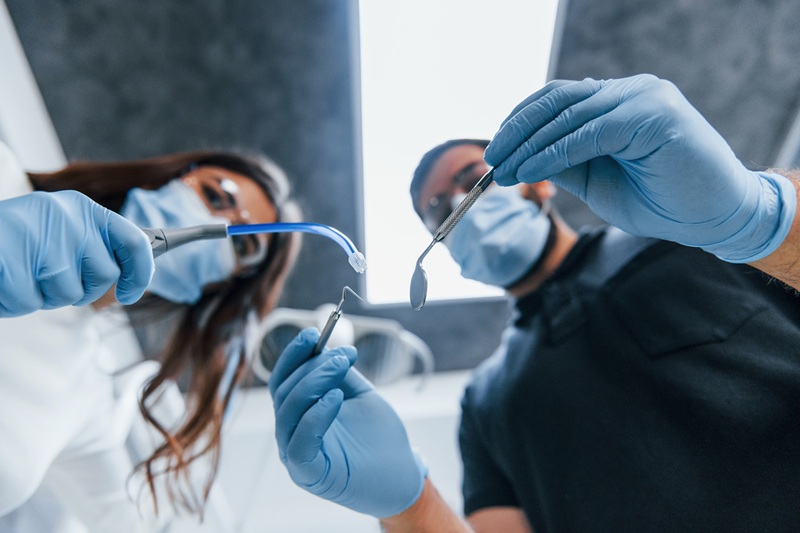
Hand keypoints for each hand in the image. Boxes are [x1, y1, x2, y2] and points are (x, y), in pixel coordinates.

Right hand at [0, 191, 153, 316]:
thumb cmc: (13, 239)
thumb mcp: (56, 231)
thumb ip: (91, 248)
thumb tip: (130, 278)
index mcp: (83, 208)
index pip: (133, 241)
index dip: (139, 272)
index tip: (129, 293)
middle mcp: (68, 217)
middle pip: (104, 277)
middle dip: (79, 289)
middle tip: (47, 277)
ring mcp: (41, 236)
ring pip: (66, 294)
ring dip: (41, 295)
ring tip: (19, 271)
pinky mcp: (14, 259)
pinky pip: (29, 301)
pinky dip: (13, 301)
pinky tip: (4, 280)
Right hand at [270, 328, 426, 517]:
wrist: (401, 476)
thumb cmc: (379, 439)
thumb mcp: (360, 395)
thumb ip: (340, 374)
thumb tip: (329, 347)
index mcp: (300, 413)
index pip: (283, 379)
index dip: (293, 354)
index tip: (313, 333)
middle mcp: (291, 432)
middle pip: (284, 391)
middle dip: (312, 365)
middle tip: (342, 355)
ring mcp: (296, 454)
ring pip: (288, 412)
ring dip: (314, 382)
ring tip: (341, 368)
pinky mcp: (308, 473)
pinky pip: (300, 442)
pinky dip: (315, 415)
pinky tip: (336, 398)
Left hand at [484, 74, 795, 262]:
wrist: (715, 219)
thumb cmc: (661, 202)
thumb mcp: (597, 181)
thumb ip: (565, 163)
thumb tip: (519, 158)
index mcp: (618, 101)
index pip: (558, 99)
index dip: (521, 122)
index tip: (495, 152)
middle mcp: (630, 91)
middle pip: (558, 100)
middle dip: (517, 131)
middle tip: (490, 160)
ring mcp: (644, 98)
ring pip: (569, 114)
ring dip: (529, 144)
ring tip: (501, 170)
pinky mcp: (654, 115)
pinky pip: (590, 132)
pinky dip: (554, 153)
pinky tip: (528, 172)